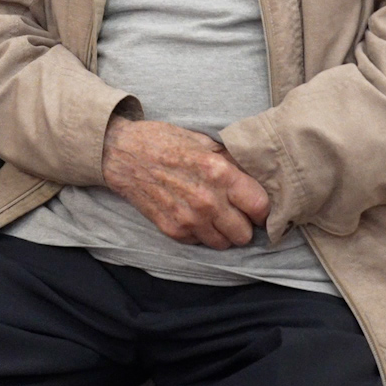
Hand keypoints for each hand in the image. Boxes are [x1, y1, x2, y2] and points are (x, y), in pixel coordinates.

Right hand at [100, 116, 269, 249]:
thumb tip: (256, 177)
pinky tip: (193, 215)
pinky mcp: (172, 230)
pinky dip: (200, 234)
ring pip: (224, 244)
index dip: (262, 208)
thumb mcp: (203, 141)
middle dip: (243, 224)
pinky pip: (199, 243)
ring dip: (223, 233)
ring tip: (214, 215)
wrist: (122, 154)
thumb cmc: (164, 142)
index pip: (260, 207)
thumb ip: (231, 161)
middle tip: (235, 212)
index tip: (256, 206)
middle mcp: (206, 200)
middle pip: (244, 234)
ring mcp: (188, 219)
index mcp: (219, 173)